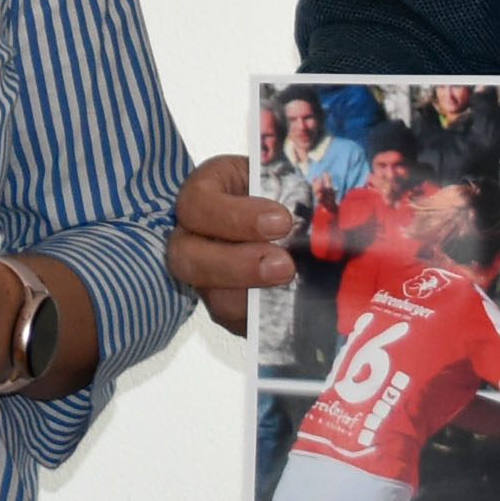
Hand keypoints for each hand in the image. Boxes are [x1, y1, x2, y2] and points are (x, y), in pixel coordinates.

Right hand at [171, 153, 293, 333]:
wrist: (293, 215)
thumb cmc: (283, 189)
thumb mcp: (284, 179)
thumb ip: (291, 193)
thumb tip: (313, 219)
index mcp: (206, 191)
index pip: (197, 204)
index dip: (235, 217)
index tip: (282, 221)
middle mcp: (192, 235)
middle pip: (186, 257)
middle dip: (235, 265)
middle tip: (284, 265)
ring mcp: (205, 274)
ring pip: (211, 296)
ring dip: (251, 296)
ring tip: (290, 287)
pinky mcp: (225, 302)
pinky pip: (233, 320)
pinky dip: (261, 318)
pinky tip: (288, 308)